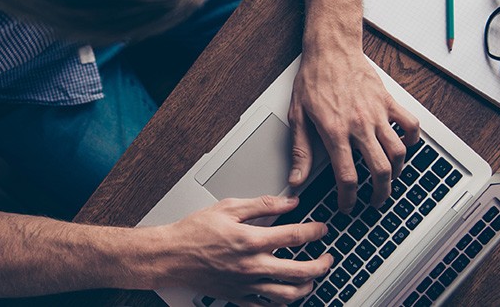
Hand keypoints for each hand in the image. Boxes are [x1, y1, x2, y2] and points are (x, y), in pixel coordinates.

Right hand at [153, 195, 332, 305]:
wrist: (171, 255)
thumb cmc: (195, 231)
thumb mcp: (228, 207)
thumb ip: (262, 205)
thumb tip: (289, 202)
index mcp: (251, 240)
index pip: (295, 236)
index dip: (315, 231)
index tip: (323, 229)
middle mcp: (252, 265)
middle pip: (299, 271)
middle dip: (321, 265)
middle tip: (328, 259)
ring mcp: (246, 284)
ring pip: (287, 294)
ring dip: (307, 287)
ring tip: (312, 279)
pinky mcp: (237, 296)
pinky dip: (281, 304)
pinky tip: (287, 297)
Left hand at [288, 49, 420, 211]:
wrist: (331, 49)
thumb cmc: (313, 79)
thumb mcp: (297, 116)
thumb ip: (300, 150)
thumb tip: (297, 178)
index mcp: (335, 132)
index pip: (347, 177)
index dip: (349, 198)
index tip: (347, 205)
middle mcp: (359, 126)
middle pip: (379, 170)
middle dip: (379, 193)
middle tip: (374, 200)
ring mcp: (377, 114)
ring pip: (398, 152)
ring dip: (397, 171)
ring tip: (390, 179)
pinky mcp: (388, 101)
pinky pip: (410, 124)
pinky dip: (412, 139)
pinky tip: (404, 145)